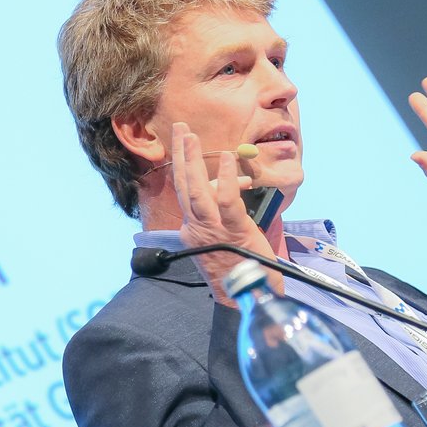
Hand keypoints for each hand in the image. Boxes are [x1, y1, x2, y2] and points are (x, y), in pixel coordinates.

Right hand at [168, 122, 278, 304]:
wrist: (246, 299)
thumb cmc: (240, 272)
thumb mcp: (223, 243)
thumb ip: (221, 216)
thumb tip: (228, 189)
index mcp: (193, 231)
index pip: (186, 194)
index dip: (185, 168)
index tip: (183, 146)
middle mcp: (197, 228)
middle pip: (185, 185)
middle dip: (182, 154)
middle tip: (180, 128)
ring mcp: (213, 229)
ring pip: (197, 190)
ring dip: (193, 160)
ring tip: (190, 135)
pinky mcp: (234, 231)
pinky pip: (226, 200)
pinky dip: (226, 177)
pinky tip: (226, 156)